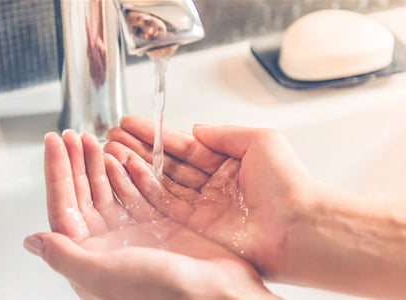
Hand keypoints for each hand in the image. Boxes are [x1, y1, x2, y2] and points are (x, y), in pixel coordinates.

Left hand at [24, 130, 278, 299]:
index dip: (57, 172)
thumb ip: (65, 257)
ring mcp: (133, 232)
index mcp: (89, 257)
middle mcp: (108, 244)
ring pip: (108, 190)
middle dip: (76, 162)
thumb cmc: (163, 294)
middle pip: (83, 194)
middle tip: (73, 135)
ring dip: (99, 164)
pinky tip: (121, 157)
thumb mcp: (105, 276)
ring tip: (94, 139)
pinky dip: (127, 173)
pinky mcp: (157, 223)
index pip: (63, 206)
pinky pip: (136, 192)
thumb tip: (31, 241)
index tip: (54, 143)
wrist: (215, 295)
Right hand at [105, 116, 315, 278]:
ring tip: (110, 150)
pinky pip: (163, 204)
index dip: (157, 134)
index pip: (183, 146)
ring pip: (161, 183)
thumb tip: (197, 128)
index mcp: (226, 164)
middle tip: (113, 136)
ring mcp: (201, 207)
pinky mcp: (195, 228)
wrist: (298, 226)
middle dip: (139, 149)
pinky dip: (143, 188)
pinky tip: (125, 172)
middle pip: (167, 164)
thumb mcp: (259, 140)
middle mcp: (211, 186)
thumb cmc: (289, 183)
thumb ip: (223, 133)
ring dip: (135, 167)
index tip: (133, 123)